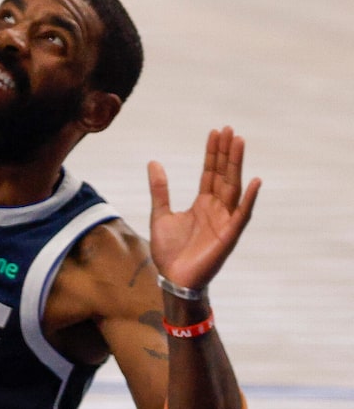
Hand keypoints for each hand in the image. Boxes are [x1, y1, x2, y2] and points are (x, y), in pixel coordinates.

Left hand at [148, 128, 259, 293]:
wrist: (173, 279)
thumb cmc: (169, 251)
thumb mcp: (160, 213)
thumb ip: (160, 189)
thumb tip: (154, 162)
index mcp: (202, 204)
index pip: (209, 172)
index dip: (212, 153)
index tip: (215, 132)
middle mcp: (216, 209)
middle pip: (223, 175)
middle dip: (226, 152)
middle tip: (230, 129)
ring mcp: (224, 221)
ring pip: (233, 187)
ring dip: (237, 165)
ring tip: (239, 142)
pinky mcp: (229, 235)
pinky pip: (242, 214)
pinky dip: (249, 198)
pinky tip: (255, 180)